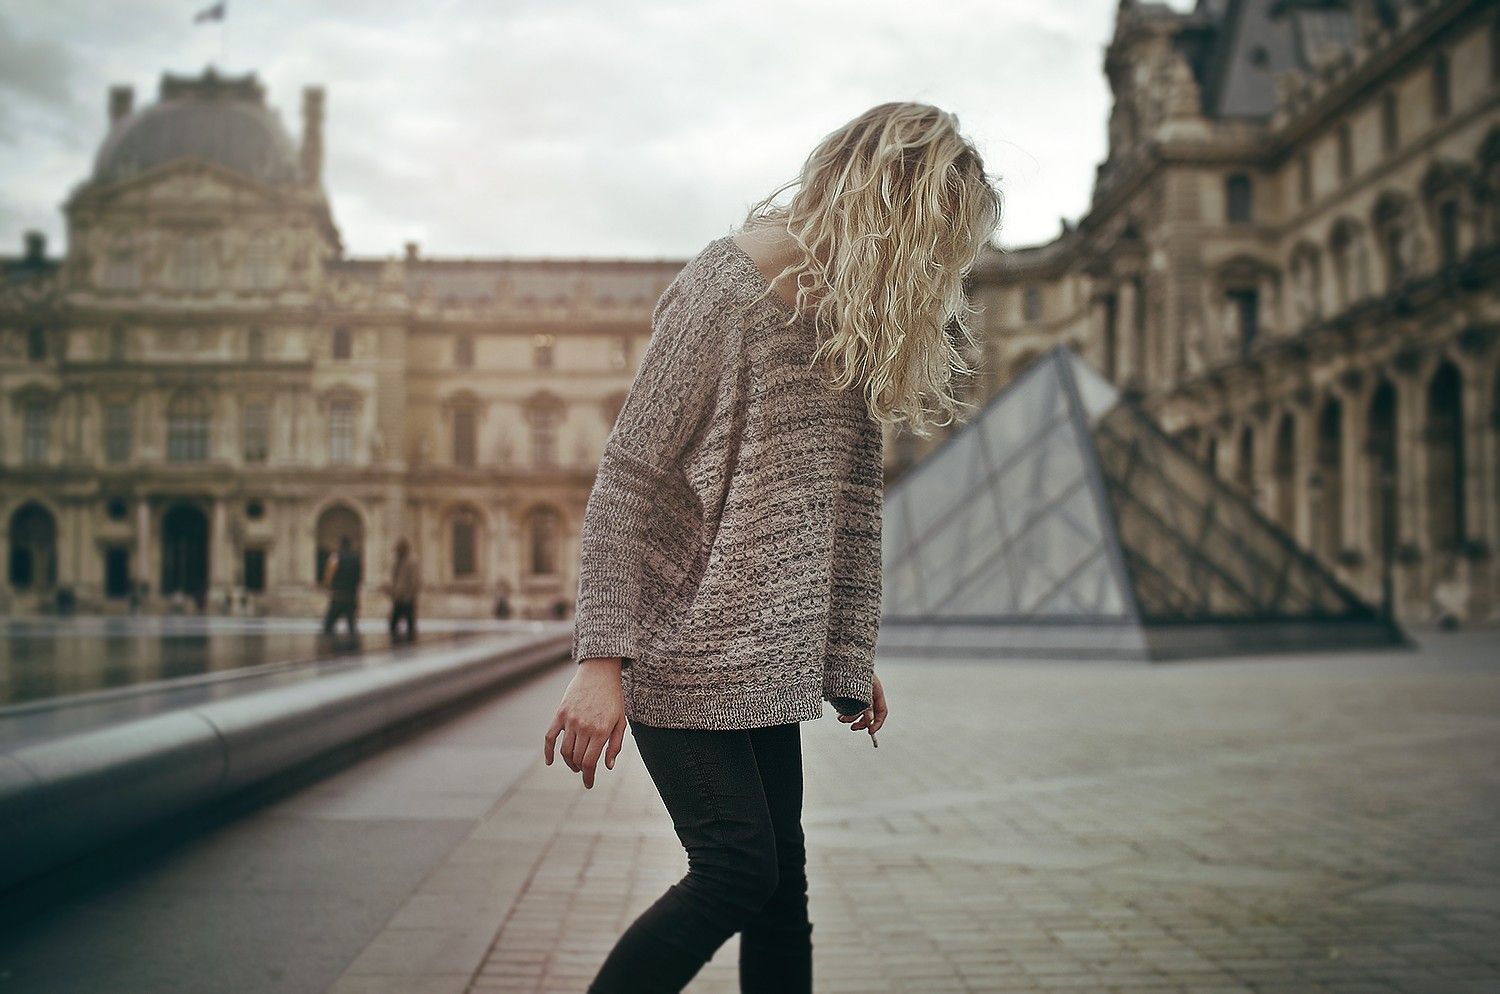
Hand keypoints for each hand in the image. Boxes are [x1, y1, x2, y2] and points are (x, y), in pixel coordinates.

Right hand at [544, 657, 626, 788]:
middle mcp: (584, 727)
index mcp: (601, 731)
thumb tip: (607, 766)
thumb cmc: (613, 698)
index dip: (588, 777)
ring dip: (568, 762)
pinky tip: (550, 761)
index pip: (589, 763)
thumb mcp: (621, 721)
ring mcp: (570, 720)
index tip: (588, 784)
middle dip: (580, 769)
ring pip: (564, 751)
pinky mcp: (560, 713)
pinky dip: (548, 751)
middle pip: (576, 759)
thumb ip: (615, 745)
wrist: (600, 672)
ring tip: (575, 764)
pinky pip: (550, 737)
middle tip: (584, 770)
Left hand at [837, 673, 887, 740]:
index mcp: (876, 691)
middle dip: (861, 722)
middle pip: (869, 714)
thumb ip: (866, 706)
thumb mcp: (861, 690)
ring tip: (840, 718)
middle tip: (853, 728)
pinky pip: (849, 706)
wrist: (842, 658)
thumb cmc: (852, 670)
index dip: (877, 723)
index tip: (870, 732)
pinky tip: (838, 711)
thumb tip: (869, 721)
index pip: (882, 711)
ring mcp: (859, 693)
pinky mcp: (849, 693)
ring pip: (857, 711)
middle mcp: (869, 694)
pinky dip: (845, 711)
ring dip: (850, 717)